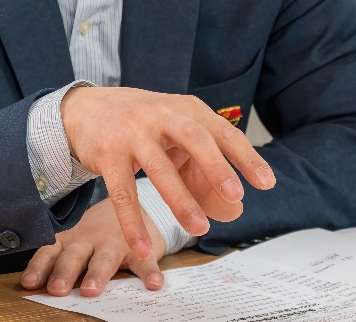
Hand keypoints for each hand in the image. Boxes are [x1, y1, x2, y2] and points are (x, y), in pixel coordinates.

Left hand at [21, 198, 166, 296]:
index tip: (29, 282)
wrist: (131, 205)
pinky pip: (144, 261)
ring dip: (97, 274)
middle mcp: (89, 240)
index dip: (39, 267)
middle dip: (64, 272)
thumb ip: (57, 259)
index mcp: (70, 239)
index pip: (50, 253)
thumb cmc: (94, 232)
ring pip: (104, 260)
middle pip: (74, 257)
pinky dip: (149, 272)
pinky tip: (152, 284)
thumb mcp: (74, 240)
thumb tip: (31, 284)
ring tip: (91, 290)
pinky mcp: (139, 248)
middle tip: (56, 288)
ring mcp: (114, 242)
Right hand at [60, 86, 275, 261]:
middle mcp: (162, 115)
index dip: (245, 156)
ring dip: (180, 199)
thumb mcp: (176, 136)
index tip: (266, 183)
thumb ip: (204, 170)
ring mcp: (133, 133)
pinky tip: (142, 248)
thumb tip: (234, 210)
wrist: (88, 108)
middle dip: (215, 166)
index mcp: (186, 110)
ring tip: (199, 227)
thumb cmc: (144, 125)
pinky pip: (122, 193)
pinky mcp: (108, 154)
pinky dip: (132, 223)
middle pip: (194, 138)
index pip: (222, 132)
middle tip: (235, 195)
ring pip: (159, 168)